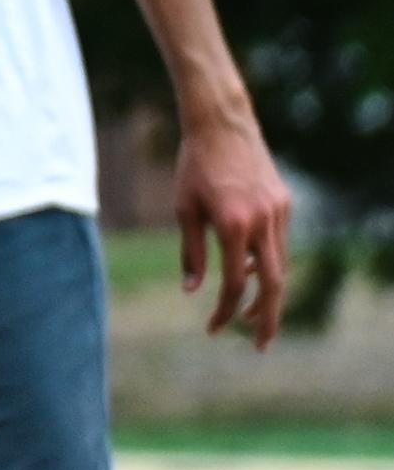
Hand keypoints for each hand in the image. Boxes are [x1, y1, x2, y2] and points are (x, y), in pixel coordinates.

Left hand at [176, 112, 293, 347]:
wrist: (222, 124)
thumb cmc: (193, 166)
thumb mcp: (184, 209)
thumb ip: (192, 253)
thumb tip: (193, 291)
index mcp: (233, 225)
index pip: (233, 283)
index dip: (224, 311)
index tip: (214, 329)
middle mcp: (263, 222)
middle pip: (273, 284)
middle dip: (266, 318)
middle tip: (260, 345)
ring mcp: (280, 213)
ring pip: (280, 265)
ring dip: (266, 292)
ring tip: (250, 312)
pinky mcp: (285, 204)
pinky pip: (279, 243)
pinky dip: (266, 261)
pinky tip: (248, 269)